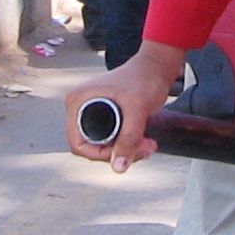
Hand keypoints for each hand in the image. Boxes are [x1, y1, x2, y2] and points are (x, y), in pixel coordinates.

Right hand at [64, 47, 182, 172]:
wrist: (156, 67)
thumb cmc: (145, 79)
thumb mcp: (137, 111)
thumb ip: (128, 139)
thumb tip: (118, 167)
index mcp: (78, 102)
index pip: (78, 143)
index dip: (100, 155)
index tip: (124, 153)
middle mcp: (80, 107)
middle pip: (92, 146)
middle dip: (118, 152)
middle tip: (143, 147)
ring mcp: (91, 111)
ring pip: (103, 145)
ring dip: (126, 149)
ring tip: (147, 143)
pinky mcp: (104, 115)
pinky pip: (110, 138)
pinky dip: (127, 143)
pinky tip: (143, 140)